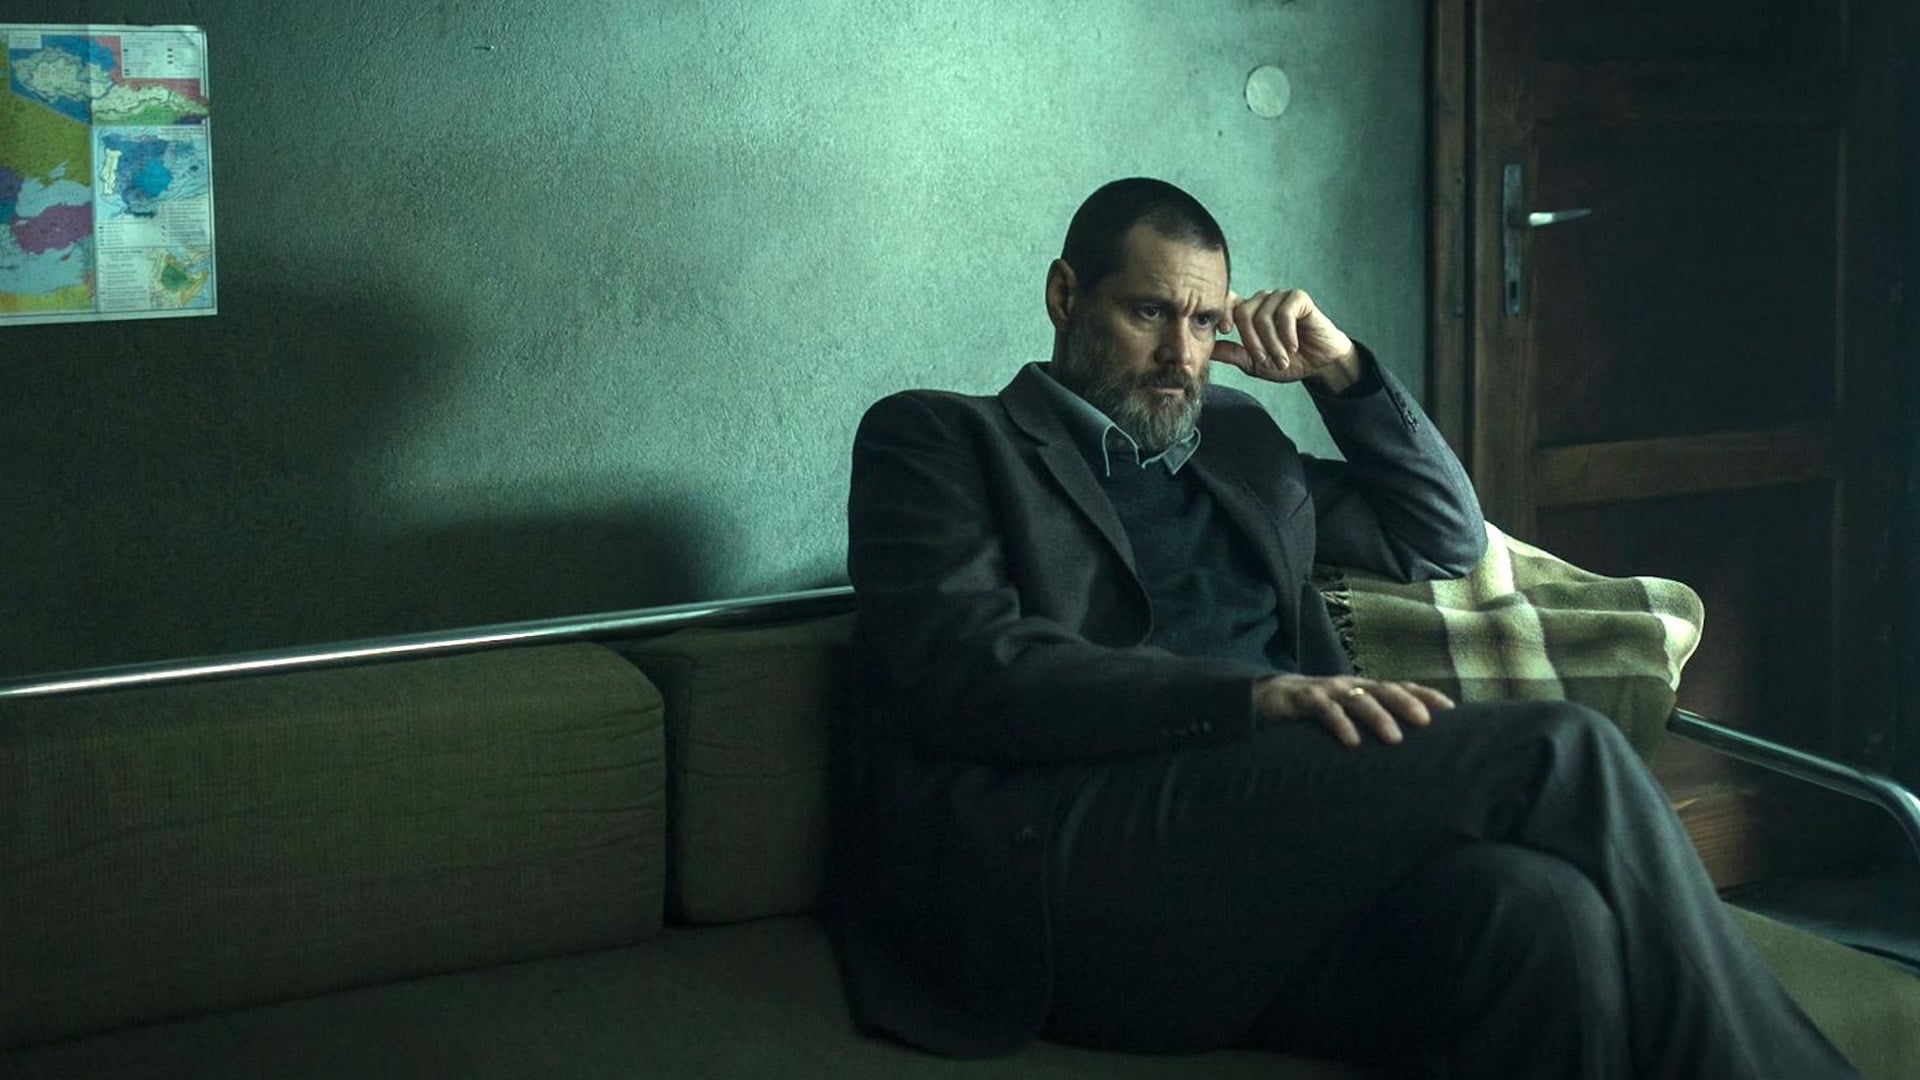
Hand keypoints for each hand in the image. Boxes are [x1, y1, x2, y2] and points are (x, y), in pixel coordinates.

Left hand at [1213, 288, 1360, 392]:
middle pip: (1243, 313)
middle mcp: (1262, 300)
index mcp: (1249, 311)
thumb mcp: (1255, 363)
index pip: (1228, 302)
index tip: (1225, 331)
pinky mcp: (1299, 298)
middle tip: (1264, 361)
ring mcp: (1280, 296)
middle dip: (1252, 342)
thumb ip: (1233, 354)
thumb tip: (1207, 350)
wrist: (1319, 363)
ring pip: (1263, 316)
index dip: (1223, 313)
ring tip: (1282, 359)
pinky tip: (1294, 347)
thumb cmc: (1287, 362)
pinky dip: (1287, 334)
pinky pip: (1284, 313)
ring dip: (1272, 344)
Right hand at [1252, 675, 1454, 747]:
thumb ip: (1371, 724)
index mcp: (1364, 689)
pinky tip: (1352, 742)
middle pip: (1385, 689)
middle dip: (1407, 703)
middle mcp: (1351, 686)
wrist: (1268, 698)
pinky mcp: (1304, 699)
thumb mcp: (1347, 715)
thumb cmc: (1316, 712)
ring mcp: (1328, 690)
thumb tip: (1407, 751)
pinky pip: (1325, 710)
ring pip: (1358, 699)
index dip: (1425, 694)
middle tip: (1426, 722)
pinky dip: (1340, 724)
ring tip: (1394, 738)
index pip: (1400, 687)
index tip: (1451, 709)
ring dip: (1378, 717)